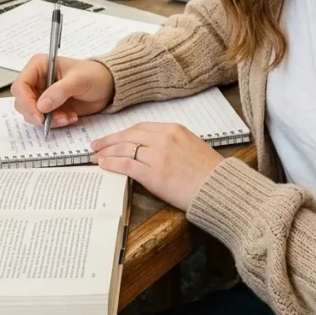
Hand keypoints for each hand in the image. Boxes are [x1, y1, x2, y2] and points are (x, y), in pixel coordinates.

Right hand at [12, 54, 114, 127]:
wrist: (107, 86)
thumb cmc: (95, 75)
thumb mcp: (79, 80)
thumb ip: (60, 91)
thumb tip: (41, 105)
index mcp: (39, 66)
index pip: (20, 86)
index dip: (25, 102)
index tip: (39, 115)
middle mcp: (36, 80)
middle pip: (22, 102)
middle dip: (37, 114)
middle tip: (56, 119)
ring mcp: (42, 95)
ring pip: (31, 114)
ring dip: (48, 120)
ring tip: (68, 117)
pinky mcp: (49, 107)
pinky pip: (43, 120)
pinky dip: (55, 122)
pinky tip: (70, 117)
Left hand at [92, 123, 222, 210]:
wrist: (219, 187)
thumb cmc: (209, 171)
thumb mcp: (191, 146)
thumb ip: (171, 143)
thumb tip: (150, 149)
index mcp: (174, 129)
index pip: (140, 127)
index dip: (122, 133)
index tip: (112, 137)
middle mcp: (164, 138)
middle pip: (129, 135)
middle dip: (109, 140)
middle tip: (96, 145)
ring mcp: (158, 156)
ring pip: (124, 149)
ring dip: (107, 152)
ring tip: (96, 157)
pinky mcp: (154, 174)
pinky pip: (127, 165)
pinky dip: (113, 164)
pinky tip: (104, 165)